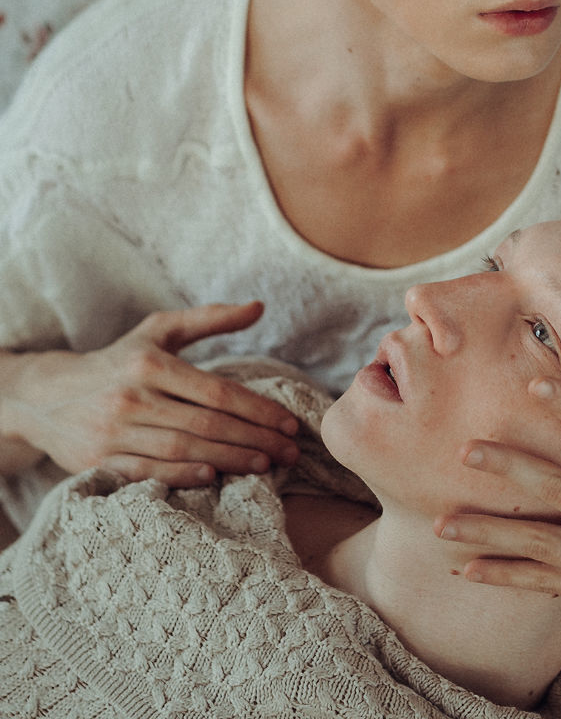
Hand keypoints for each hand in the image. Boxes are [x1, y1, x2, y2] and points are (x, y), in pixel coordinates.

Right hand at [12, 302, 298, 485]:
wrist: (47, 395)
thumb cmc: (119, 359)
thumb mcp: (159, 331)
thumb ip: (210, 319)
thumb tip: (260, 307)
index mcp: (151, 363)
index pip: (217, 391)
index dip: (259, 410)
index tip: (290, 423)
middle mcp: (132, 396)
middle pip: (206, 424)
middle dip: (255, 439)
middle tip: (290, 453)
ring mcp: (114, 432)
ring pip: (182, 450)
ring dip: (229, 461)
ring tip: (266, 465)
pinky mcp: (99, 461)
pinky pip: (147, 473)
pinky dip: (180, 477)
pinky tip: (213, 478)